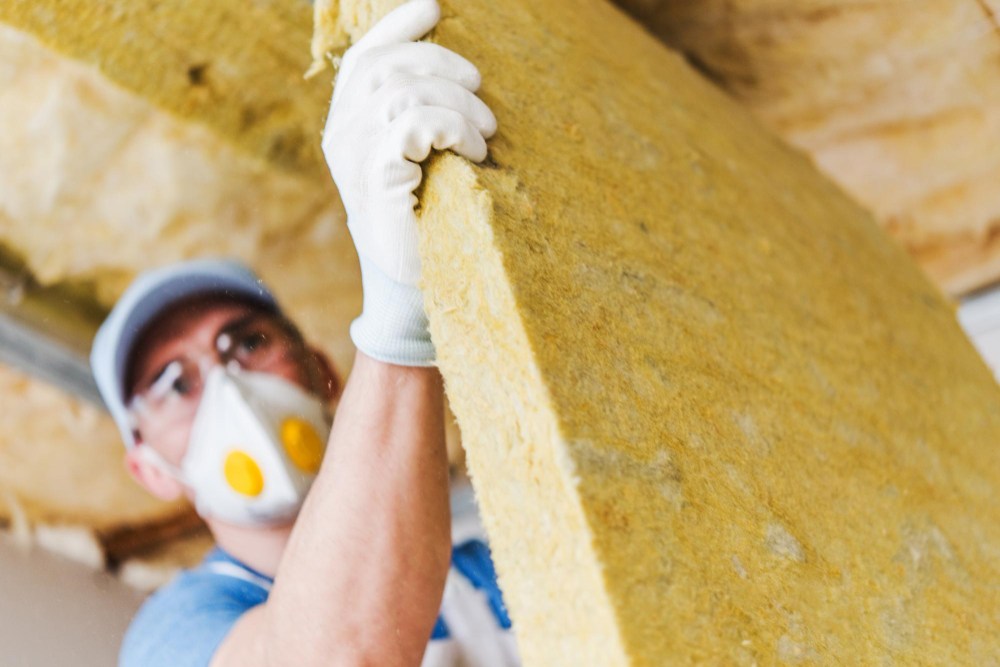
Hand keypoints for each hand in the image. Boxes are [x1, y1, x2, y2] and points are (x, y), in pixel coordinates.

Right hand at [322, 0, 496, 365]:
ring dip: (458, 104)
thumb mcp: (419, 159)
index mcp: (348, 125)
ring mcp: (355, 157)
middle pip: (389, 66)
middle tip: (483, 96)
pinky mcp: (377, 177)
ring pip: (406, 91)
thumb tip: (449, 69)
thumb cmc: (425, 219)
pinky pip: (415, 123)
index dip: (397, 27)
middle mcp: (342, 135)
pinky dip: (453, 128)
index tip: (433, 6)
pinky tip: (473, 151)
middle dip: (445, 67)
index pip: (364, 58)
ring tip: (484, 137)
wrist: (416, 283)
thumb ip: (416, 115)